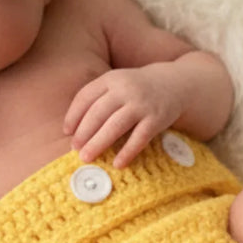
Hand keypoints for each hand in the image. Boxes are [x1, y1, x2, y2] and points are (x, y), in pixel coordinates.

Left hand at [64, 66, 182, 167]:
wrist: (176, 83)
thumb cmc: (137, 88)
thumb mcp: (117, 83)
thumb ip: (97, 98)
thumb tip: (73, 128)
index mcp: (111, 79)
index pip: (85, 97)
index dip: (73, 115)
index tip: (66, 132)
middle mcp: (125, 89)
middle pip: (98, 113)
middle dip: (83, 133)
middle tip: (74, 149)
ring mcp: (142, 104)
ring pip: (115, 126)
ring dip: (98, 143)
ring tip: (86, 158)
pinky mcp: (157, 118)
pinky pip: (139, 138)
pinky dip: (127, 152)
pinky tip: (117, 164)